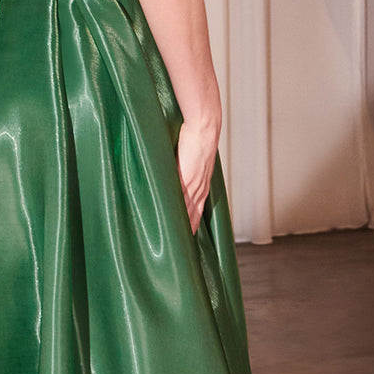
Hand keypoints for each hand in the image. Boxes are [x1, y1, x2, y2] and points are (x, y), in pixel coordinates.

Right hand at [176, 117, 218, 231]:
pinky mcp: (186, 179)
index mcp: (203, 184)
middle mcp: (200, 187)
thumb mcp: (194, 158)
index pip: (197, 210)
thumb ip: (185, 169)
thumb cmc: (197, 138)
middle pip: (193, 215)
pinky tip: (169, 221)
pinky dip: (175, 212)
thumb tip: (179, 173)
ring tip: (172, 239)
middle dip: (187, 229)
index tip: (187, 236)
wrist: (204, 127)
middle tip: (180, 246)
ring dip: (181, 224)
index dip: (192, 224)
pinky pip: (181, 201)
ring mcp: (194, 185)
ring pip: (188, 211)